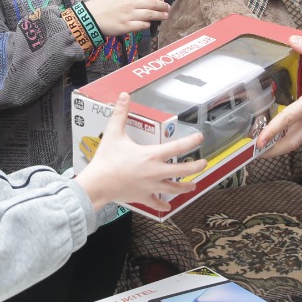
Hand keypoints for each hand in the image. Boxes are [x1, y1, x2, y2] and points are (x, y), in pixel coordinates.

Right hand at [74, 94, 206, 209]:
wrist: (97, 184)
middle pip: (182, 171)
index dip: (191, 141)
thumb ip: (120, 113)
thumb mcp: (114, 133)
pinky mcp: (143, 197)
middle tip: (204, 163)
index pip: (178, 147)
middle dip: (196, 167)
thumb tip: (123, 96)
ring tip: (193, 185)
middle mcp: (155, 172)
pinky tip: (167, 206)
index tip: (200, 137)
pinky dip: (162, 205)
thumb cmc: (106, 159)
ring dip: (185, 187)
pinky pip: (156, 204)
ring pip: (174, 189)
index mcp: (152, 155)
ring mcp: (151, 187)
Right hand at [85, 0, 169, 35]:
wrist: (89, 17)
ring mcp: (128, 15)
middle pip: (151, 3)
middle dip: (162, 6)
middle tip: (167, 8)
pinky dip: (148, 24)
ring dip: (159, 15)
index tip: (161, 0)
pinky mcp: (126, 26)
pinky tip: (149, 24)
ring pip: (150, 14)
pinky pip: (142, 25)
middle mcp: (129, 2)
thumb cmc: (101, 6)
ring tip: (165, 16)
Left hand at [252, 36, 301, 155]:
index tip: (258, 141)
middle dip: (271, 150)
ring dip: (280, 146)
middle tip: (255, 152)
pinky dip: (292, 138)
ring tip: (264, 145)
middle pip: (291, 143)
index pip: (288, 120)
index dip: (271, 131)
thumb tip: (292, 40)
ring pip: (298, 141)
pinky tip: (284, 133)